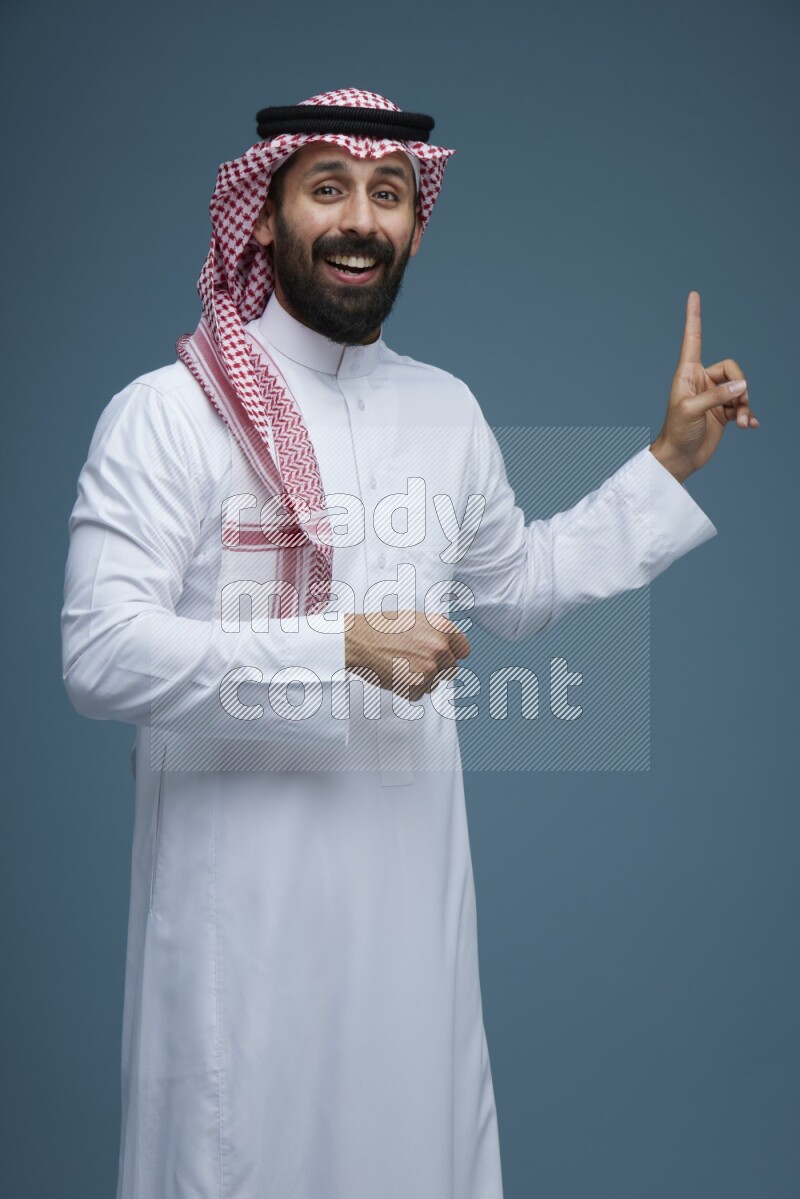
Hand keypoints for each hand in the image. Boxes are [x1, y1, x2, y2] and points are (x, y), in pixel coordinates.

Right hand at [344, 610, 470, 701]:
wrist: (358, 640)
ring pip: (434, 683)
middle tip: (413, 662)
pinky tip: (395, 674)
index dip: (453, 654)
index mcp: (442, 627)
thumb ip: (436, 632)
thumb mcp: (415, 619)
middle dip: (436, 669)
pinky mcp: (417, 685)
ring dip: (420, 680)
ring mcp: (430, 667)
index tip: (446, 658)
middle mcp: (440, 647)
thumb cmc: (380, 628)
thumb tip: (450, 646)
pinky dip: (407, 689)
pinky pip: (419, 694)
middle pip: (451, 669)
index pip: (464, 649)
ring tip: (400, 665)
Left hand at [650, 290, 757, 482]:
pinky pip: (742, 405)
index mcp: (687, 373)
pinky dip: (748, 414)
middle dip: (740, 384)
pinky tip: (749, 426)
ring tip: (742, 420)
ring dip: (745, 404)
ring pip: (740, 388)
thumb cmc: (677, 432)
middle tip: (738, 403)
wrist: (680, 458)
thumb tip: (742, 385)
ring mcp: (713, 396)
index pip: (693, 339)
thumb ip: (717, 396)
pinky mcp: (723, 412)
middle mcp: (701, 381)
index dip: (694, 317)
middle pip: (732, 368)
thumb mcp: (693, 411)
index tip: (693, 295)